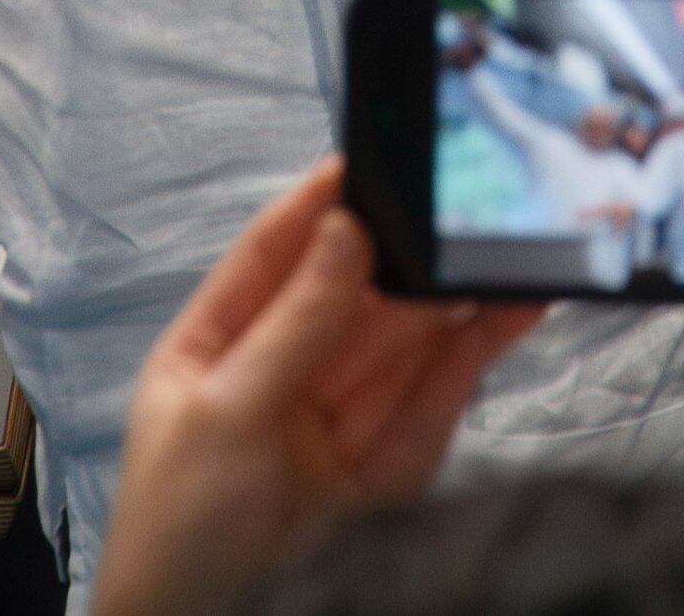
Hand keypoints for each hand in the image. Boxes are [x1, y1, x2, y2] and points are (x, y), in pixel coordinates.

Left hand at [88, 162, 543, 615]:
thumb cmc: (177, 531)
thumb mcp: (225, 413)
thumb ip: (295, 323)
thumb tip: (343, 231)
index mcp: (215, 348)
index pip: (272, 254)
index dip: (321, 204)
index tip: (371, 152)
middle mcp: (280, 376)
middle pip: (352, 295)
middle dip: (405, 252)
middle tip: (460, 206)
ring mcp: (335, 422)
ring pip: (404, 343)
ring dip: (453, 298)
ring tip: (506, 251)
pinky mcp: (387, 470)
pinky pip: (433, 400)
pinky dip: (473, 355)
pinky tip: (506, 313)